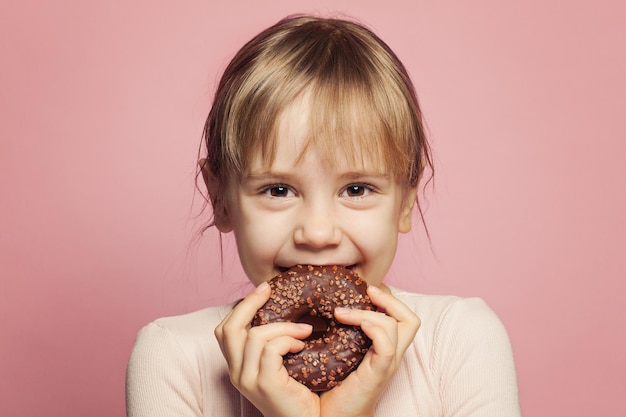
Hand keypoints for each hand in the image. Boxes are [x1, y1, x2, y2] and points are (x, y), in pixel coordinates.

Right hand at [214, 282, 320, 416]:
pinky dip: (289, 341)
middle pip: (229, 328)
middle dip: (249, 303)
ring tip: (305, 330)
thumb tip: (280, 309)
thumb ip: (273, 343)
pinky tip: (303, 346)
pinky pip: (271, 350)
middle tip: (270, 288)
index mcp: (237, 367)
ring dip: (284, 327)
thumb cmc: (300, 394)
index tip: (263, 290)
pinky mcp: (264, 384)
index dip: (242, 307)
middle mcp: (236, 374)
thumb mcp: (279, 365)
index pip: (225, 330)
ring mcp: (247, 380)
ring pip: (255, 335)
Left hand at [319, 285, 420, 416]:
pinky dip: (375, 329)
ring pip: (399, 327)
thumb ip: (343, 333)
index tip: (366, 290)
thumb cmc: (334, 386)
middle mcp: (391, 355)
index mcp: (385, 349)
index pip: (402, 318)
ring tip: (342, 313)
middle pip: (411, 320)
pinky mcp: (378, 374)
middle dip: (390, 299)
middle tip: (367, 291)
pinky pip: (387, 347)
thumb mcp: (341, 352)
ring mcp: (387, 365)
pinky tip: (358, 325)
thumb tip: (330, 306)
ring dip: (369, 312)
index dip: (389, 300)